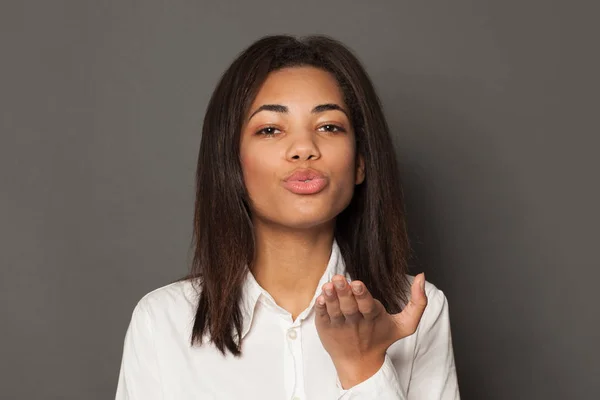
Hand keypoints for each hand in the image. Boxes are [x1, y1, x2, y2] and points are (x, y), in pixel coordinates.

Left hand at [314, 273, 427, 388]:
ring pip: (334, 311)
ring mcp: (339, 326)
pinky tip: (320, 298)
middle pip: (349, 307)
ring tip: (328, 286)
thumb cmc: (381, 338)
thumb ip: (418, 303)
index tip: (356, 283)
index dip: (361, 295)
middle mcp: (355, 323)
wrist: (360, 363)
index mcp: (373, 318)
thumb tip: (422, 276)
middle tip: (338, 279)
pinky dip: (320, 308)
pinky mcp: (326, 329)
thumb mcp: (405, 325)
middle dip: (344, 292)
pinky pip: (322, 317)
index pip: (367, 305)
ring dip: (331, 297)